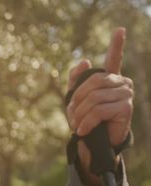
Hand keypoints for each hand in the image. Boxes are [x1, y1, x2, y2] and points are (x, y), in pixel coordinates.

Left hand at [66, 28, 133, 184]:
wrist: (94, 143)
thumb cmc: (86, 120)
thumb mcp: (75, 100)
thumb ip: (77, 81)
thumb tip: (86, 61)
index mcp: (109, 79)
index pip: (114, 58)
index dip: (117, 44)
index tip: (120, 30)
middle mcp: (121, 83)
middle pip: (93, 82)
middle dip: (77, 100)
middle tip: (72, 116)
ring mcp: (126, 95)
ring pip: (93, 98)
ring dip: (79, 114)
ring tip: (77, 125)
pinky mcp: (125, 108)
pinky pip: (98, 111)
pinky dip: (86, 122)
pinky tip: (83, 130)